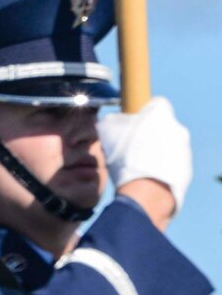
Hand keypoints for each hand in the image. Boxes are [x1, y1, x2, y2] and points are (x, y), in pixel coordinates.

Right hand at [102, 97, 190, 219]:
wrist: (147, 191)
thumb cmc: (126, 158)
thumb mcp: (107, 132)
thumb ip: (112, 122)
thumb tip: (112, 121)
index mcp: (161, 114)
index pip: (156, 104)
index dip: (142, 112)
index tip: (131, 124)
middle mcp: (177, 128)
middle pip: (163, 126)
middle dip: (149, 134)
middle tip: (131, 147)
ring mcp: (184, 149)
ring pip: (168, 145)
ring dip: (155, 152)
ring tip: (136, 166)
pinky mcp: (186, 169)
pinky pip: (172, 164)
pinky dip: (161, 168)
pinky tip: (146, 178)